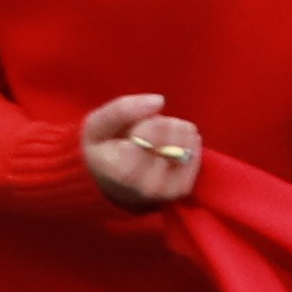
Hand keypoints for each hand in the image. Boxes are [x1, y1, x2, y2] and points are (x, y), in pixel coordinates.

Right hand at [79, 89, 200, 207]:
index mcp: (121, 171)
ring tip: (157, 139)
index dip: (145, 122)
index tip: (131, 130)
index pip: (151, 132)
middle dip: (159, 123)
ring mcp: (167, 190)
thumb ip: (120, 110)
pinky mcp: (182, 189)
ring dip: (174, 130)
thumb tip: (159, 100)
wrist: (112, 185)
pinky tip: (170, 145)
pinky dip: (186, 141)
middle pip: (169, 132)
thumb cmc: (103, 151)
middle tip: (143, 134)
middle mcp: (146, 186)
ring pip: (185, 140)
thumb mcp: (96, 126)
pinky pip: (196, 152)